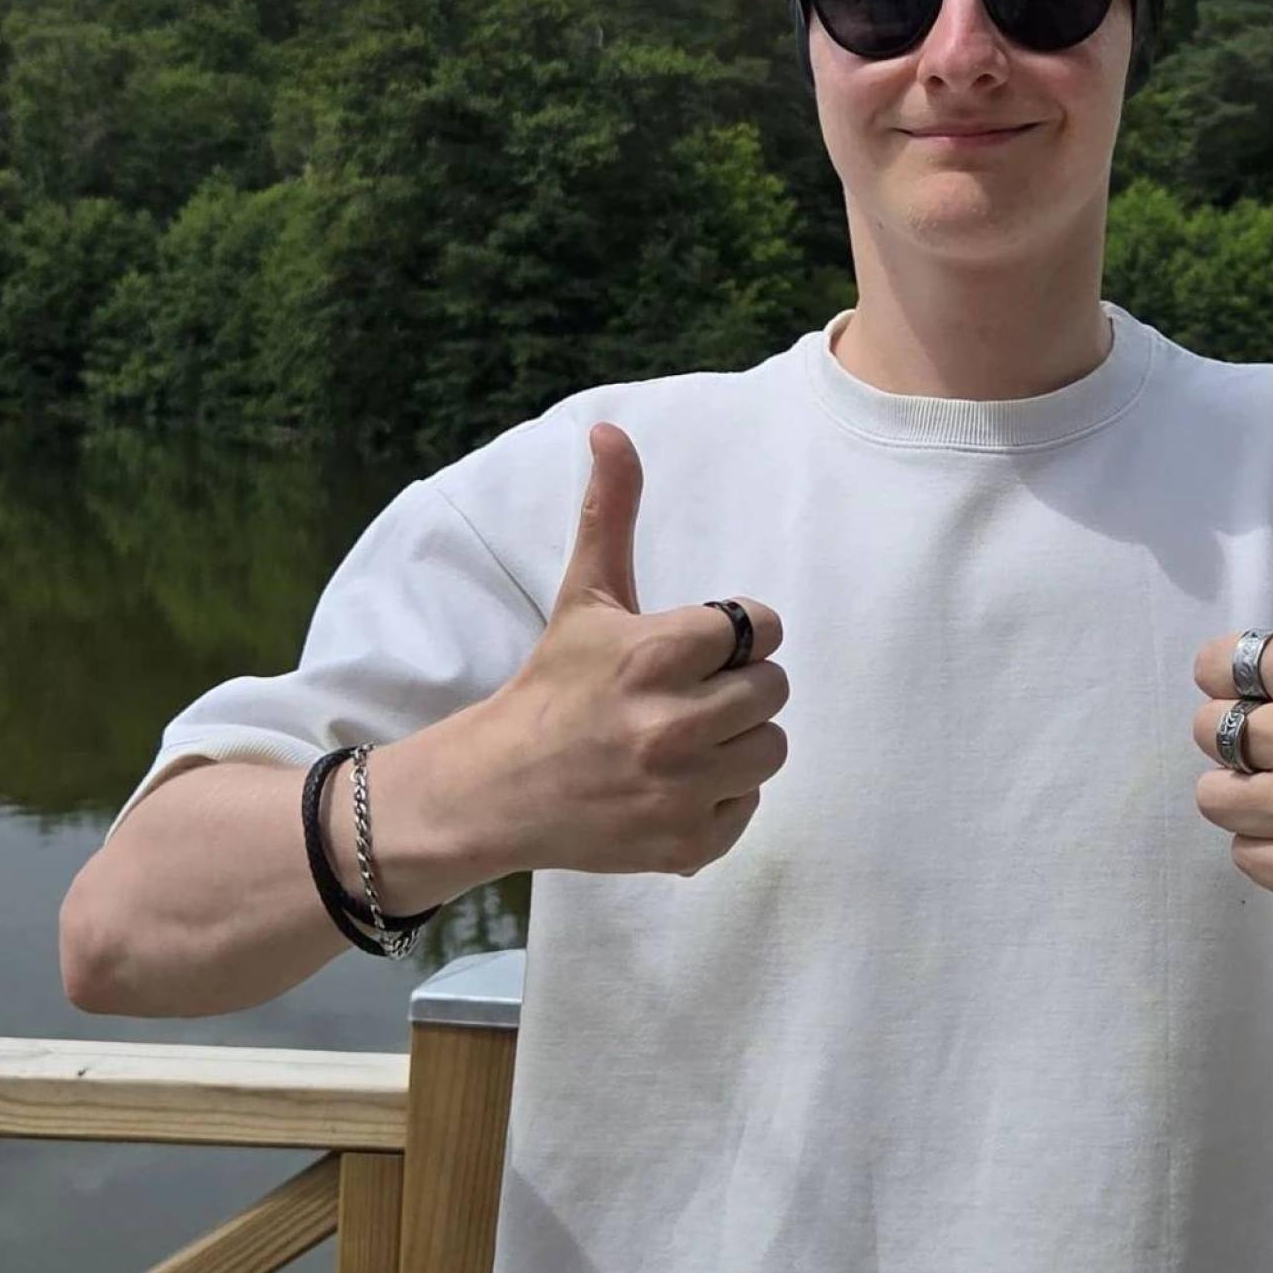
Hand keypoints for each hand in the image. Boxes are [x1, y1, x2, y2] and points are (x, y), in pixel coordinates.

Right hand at [464, 423, 788, 877]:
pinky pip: (751, 805)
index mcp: (653, 654)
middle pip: (773, 689)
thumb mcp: (584, 597)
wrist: (499, 790)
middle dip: (736, 686)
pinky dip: (721, 797)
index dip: (733, 636)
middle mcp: (671, 725)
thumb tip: (611, 429)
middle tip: (684, 696)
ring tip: (684, 739)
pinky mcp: (688, 844)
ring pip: (772, 747)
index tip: (693, 649)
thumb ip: (610, 513)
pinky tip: (673, 785)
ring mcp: (681, 791)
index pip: (759, 628)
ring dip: (738, 741)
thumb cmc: (553, 687)